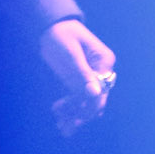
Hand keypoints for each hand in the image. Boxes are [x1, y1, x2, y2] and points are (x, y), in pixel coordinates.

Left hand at [39, 18, 116, 136]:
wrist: (50, 26)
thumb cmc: (62, 34)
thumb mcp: (71, 53)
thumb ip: (82, 73)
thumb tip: (95, 94)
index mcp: (104, 61)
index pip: (101, 89)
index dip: (91, 105)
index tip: (77, 118)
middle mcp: (100, 71)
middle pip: (95, 99)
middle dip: (81, 114)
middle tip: (67, 127)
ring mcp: (90, 77)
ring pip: (85, 102)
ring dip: (74, 114)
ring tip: (61, 127)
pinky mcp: (78, 81)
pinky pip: (76, 98)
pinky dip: (69, 107)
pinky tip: (57, 113)